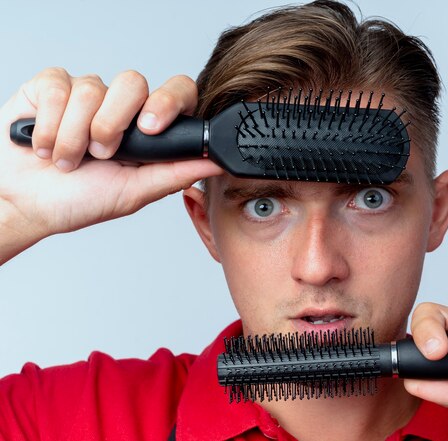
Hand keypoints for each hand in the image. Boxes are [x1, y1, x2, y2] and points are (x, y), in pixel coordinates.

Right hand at [0, 68, 221, 262]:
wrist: (25, 205)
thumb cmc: (80, 201)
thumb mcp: (134, 192)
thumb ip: (176, 173)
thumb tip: (216, 162)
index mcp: (148, 128)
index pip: (176, 92)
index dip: (168, 102)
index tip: (151, 128)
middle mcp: (121, 106)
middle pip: (133, 82)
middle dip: (114, 121)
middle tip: (102, 153)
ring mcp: (86, 94)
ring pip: (92, 88)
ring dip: (76, 135)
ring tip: (68, 161)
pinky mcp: (50, 87)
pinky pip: (58, 88)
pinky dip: (49, 125)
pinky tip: (44, 146)